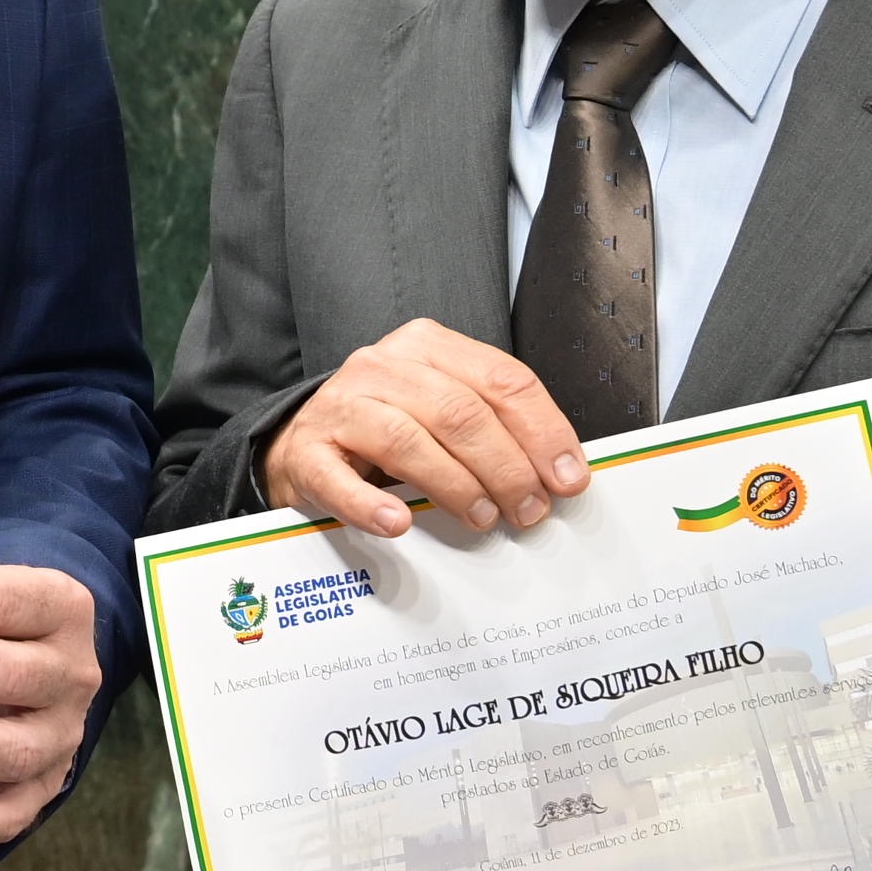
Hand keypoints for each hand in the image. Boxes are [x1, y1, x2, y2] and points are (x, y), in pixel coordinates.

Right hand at [261, 319, 590, 537]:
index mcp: (427, 347)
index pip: (500, 380)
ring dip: (455, 486)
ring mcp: (340, 406)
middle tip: (529, 510)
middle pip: (459, 411)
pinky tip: (398, 524)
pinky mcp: (307, 451)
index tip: (568, 478)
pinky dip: (370, 505)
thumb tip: (560, 473)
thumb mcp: (441, 408)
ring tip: (482, 519)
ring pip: (408, 439)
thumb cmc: (387, 428)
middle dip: (506, 467)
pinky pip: (338, 479)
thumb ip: (494, 425)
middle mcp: (382, 366)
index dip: (543, 431)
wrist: (303, 443)